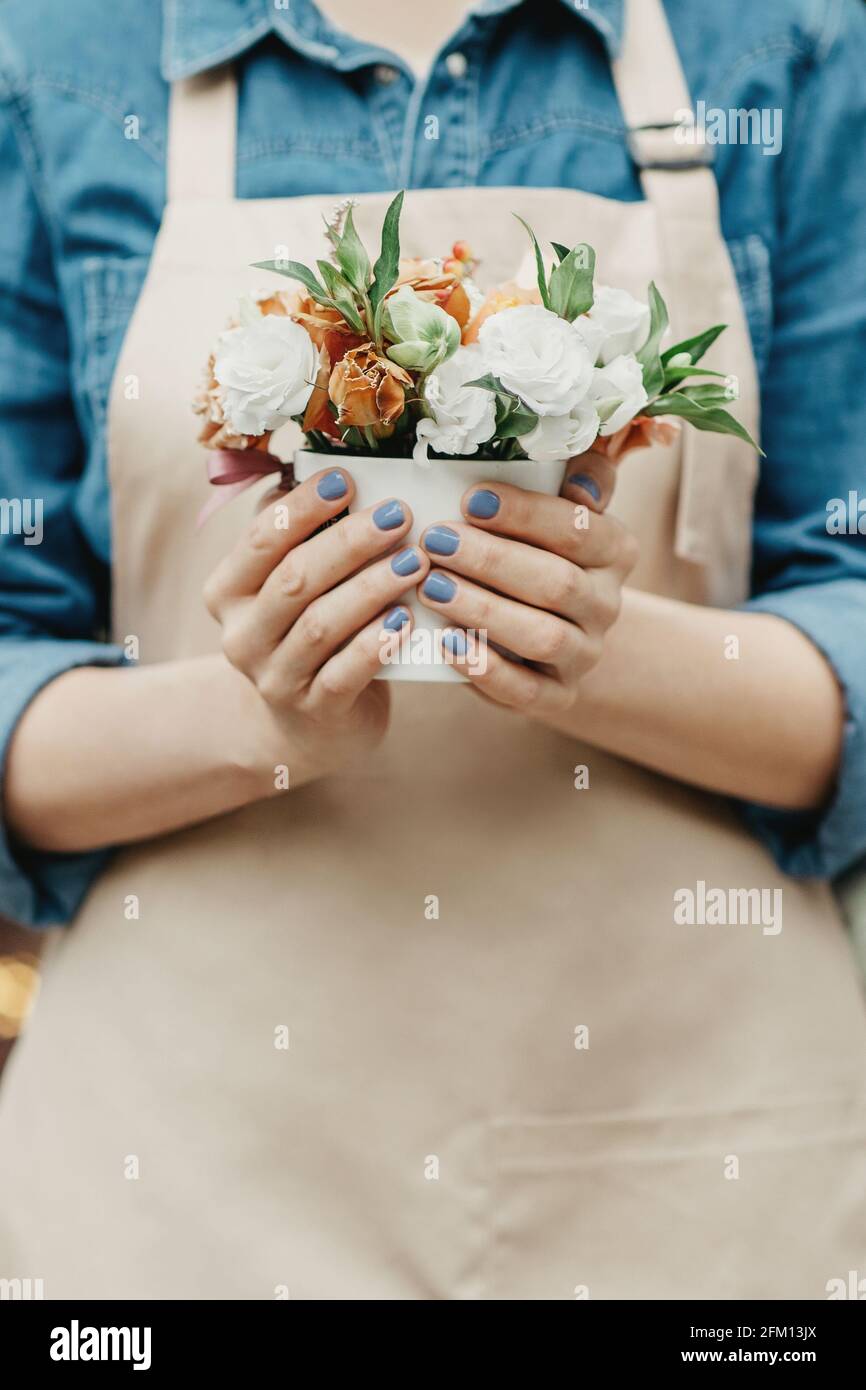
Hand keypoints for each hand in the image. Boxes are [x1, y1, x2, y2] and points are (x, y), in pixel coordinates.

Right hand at [203, 467, 429, 779]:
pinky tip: (407, 618)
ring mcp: (275, 678)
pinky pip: (347, 672)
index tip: (347, 479)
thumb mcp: (288, 587)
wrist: (305, 727)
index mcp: (228, 591)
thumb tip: (323, 468)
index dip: (304, 507)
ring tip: (416, 560)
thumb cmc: (307, 636)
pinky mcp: (314, 710)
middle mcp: (242, 636)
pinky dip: (377, 642)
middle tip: (399, 514)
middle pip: (295, 578)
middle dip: (349, 542)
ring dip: (372, 586)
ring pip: (322, 623)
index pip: (261, 540)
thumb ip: (299, 537)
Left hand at [416, 461, 637, 714]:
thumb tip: (580, 481)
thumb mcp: (562, 506)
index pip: (578, 529)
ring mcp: (585, 654)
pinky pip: (526, 691)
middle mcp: (607, 604)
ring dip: (483, 610)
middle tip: (436, 541)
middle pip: (556, 583)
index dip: (524, 514)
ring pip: (542, 637)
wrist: (554, 628)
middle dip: (491, 560)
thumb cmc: (541, 549)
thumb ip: (576, 475)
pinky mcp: (558, 696)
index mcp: (615, 549)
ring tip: (433, 587)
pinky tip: (447, 643)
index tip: (471, 500)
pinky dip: (486, 670)